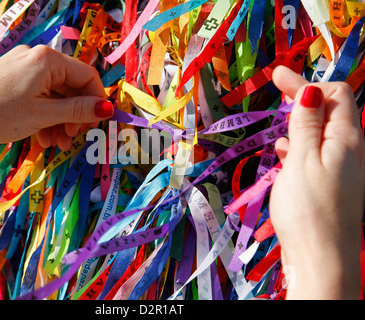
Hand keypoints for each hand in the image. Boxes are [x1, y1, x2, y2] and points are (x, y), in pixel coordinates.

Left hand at [0, 45, 112, 182]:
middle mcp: (37, 58)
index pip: (87, 76)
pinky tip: (42, 135)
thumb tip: (107, 108)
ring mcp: (23, 67)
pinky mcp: (12, 78)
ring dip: (60, 120)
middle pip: (70, 87)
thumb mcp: (44, 115)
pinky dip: (44, 115)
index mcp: (48, 60)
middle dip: (74, 116)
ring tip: (56, 143)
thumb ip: (78, 111)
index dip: (96, 101)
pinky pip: (38, 95)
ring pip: (54, 94)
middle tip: (72, 139)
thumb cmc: (0, 115)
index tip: (96, 124)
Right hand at [270, 65, 364, 298]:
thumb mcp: (302, 160)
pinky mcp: (329, 185)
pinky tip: (284, 153)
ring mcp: (340, 169)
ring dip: (300, 122)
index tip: (276, 75)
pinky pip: (315, 154)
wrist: (322, 259)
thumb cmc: (308, 207)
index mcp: (345, 138)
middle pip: (330, 111)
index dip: (306, 82)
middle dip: (304, 97)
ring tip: (278, 122)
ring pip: (320, 133)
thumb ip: (306, 124)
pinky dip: (299, 146)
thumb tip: (310, 90)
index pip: (333, 94)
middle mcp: (348, 150)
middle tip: (278, 88)